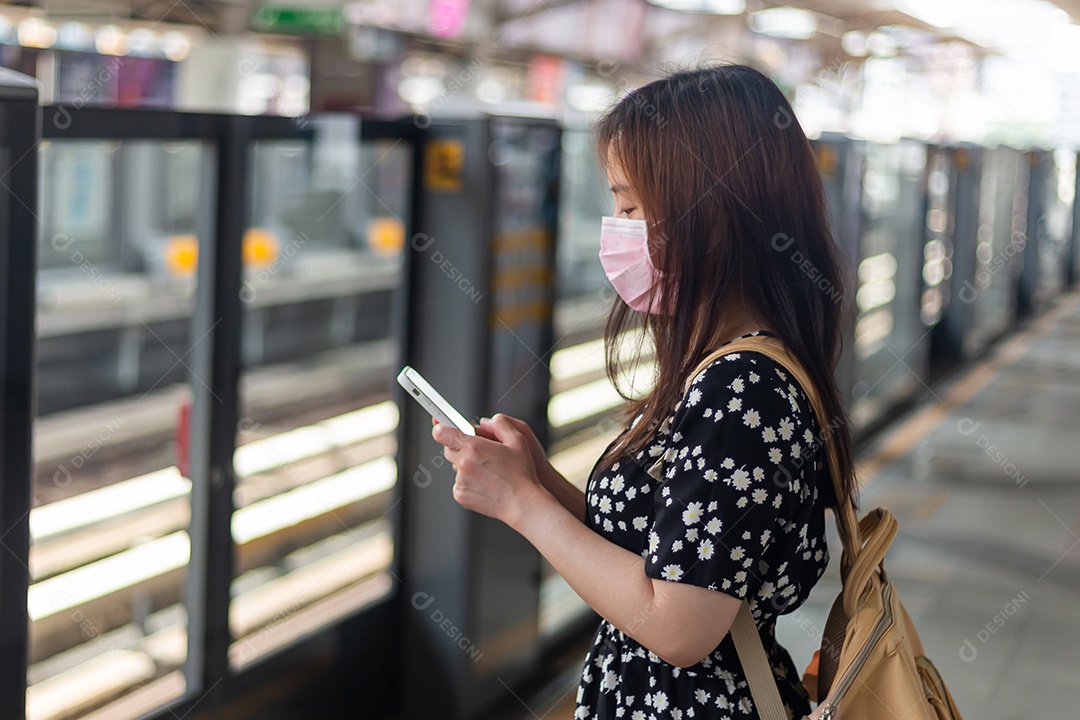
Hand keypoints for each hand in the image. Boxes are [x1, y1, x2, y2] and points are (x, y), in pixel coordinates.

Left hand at [431, 413, 550, 527]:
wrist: (522, 503)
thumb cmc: (522, 473)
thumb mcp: (518, 439)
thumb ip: (499, 424)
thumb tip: (485, 421)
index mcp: (474, 447)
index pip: (442, 433)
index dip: (441, 428)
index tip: (441, 426)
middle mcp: (464, 464)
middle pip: (448, 449)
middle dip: (460, 447)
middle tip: (478, 451)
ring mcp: (461, 481)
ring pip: (455, 466)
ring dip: (465, 465)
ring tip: (487, 470)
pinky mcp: (460, 495)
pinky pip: (458, 482)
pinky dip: (467, 480)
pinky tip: (484, 482)